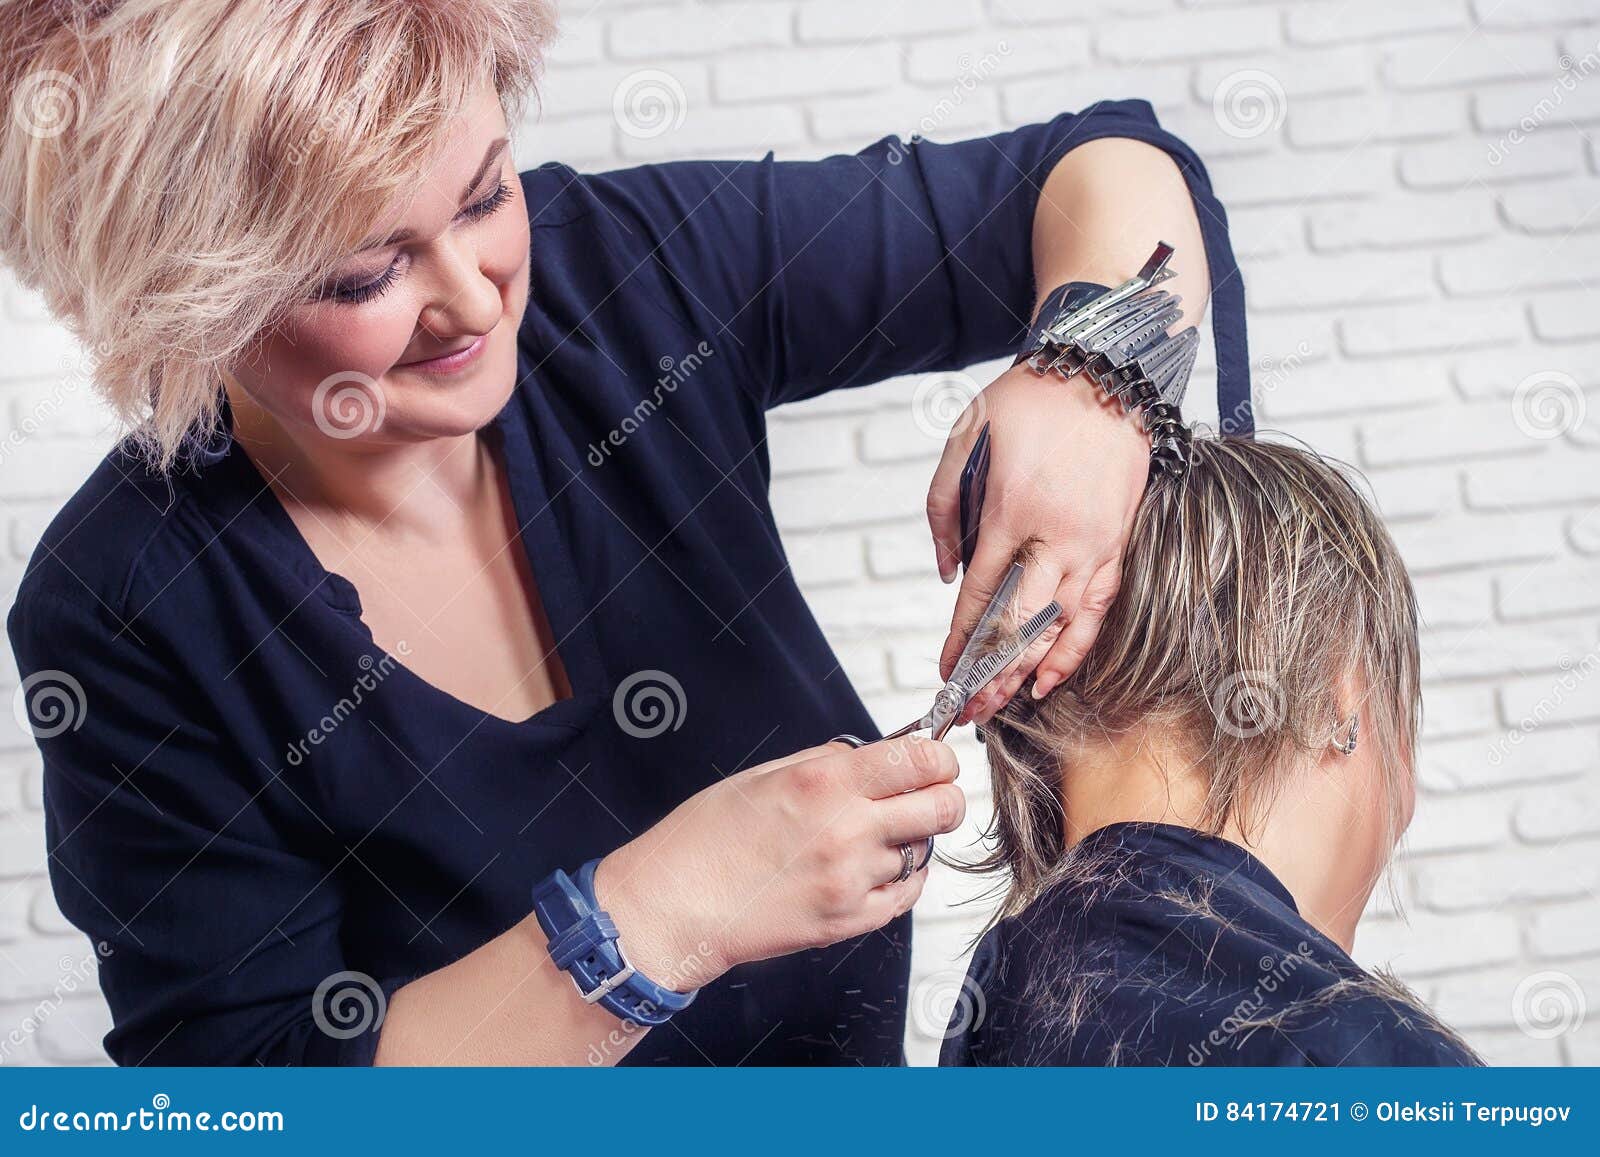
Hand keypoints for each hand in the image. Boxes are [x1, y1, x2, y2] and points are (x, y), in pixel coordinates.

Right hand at [592, 735, 962, 990]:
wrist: (673, 906)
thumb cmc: (705, 838)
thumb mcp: (765, 776)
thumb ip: (829, 762)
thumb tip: (877, 756)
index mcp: (824, 782)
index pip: (922, 760)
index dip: (938, 759)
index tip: (934, 762)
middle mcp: (848, 829)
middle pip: (943, 807)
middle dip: (941, 797)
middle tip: (924, 798)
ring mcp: (852, 880)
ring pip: (922, 851)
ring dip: (907, 841)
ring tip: (868, 839)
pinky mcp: (849, 921)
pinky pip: (905, 895)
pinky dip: (898, 879)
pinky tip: (869, 869)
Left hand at [927, 362, 1149, 720]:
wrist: (1105, 373)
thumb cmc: (1029, 402)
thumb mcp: (964, 436)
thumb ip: (944, 506)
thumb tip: (948, 572)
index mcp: (1012, 509)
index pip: (981, 594)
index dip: (960, 639)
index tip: (944, 671)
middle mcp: (1057, 536)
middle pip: (1020, 623)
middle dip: (990, 673)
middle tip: (966, 708)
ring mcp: (1094, 544)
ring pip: (1060, 626)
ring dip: (1027, 672)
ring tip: (1000, 706)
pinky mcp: (1120, 544)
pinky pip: (1097, 610)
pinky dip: (1075, 649)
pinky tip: (1051, 678)